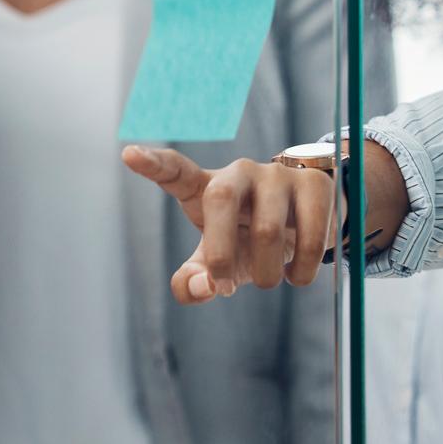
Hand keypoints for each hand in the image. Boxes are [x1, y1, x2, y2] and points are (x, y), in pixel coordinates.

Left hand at [121, 146, 338, 302]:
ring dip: (268, 272)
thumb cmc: (249, 241)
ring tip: (272, 281)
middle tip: (224, 284)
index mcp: (206, 187)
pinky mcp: (314, 185)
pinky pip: (311, 233)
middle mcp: (238, 172)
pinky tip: (299, 273)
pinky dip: (303, 267)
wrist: (309, 222)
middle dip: (220, 251)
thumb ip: (195, 280)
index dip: (153, 163)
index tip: (128, 156)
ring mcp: (277, 174)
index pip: (174, 170)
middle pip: (220, 199)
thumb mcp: (218, 262)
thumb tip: (202, 288)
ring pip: (267, 228)